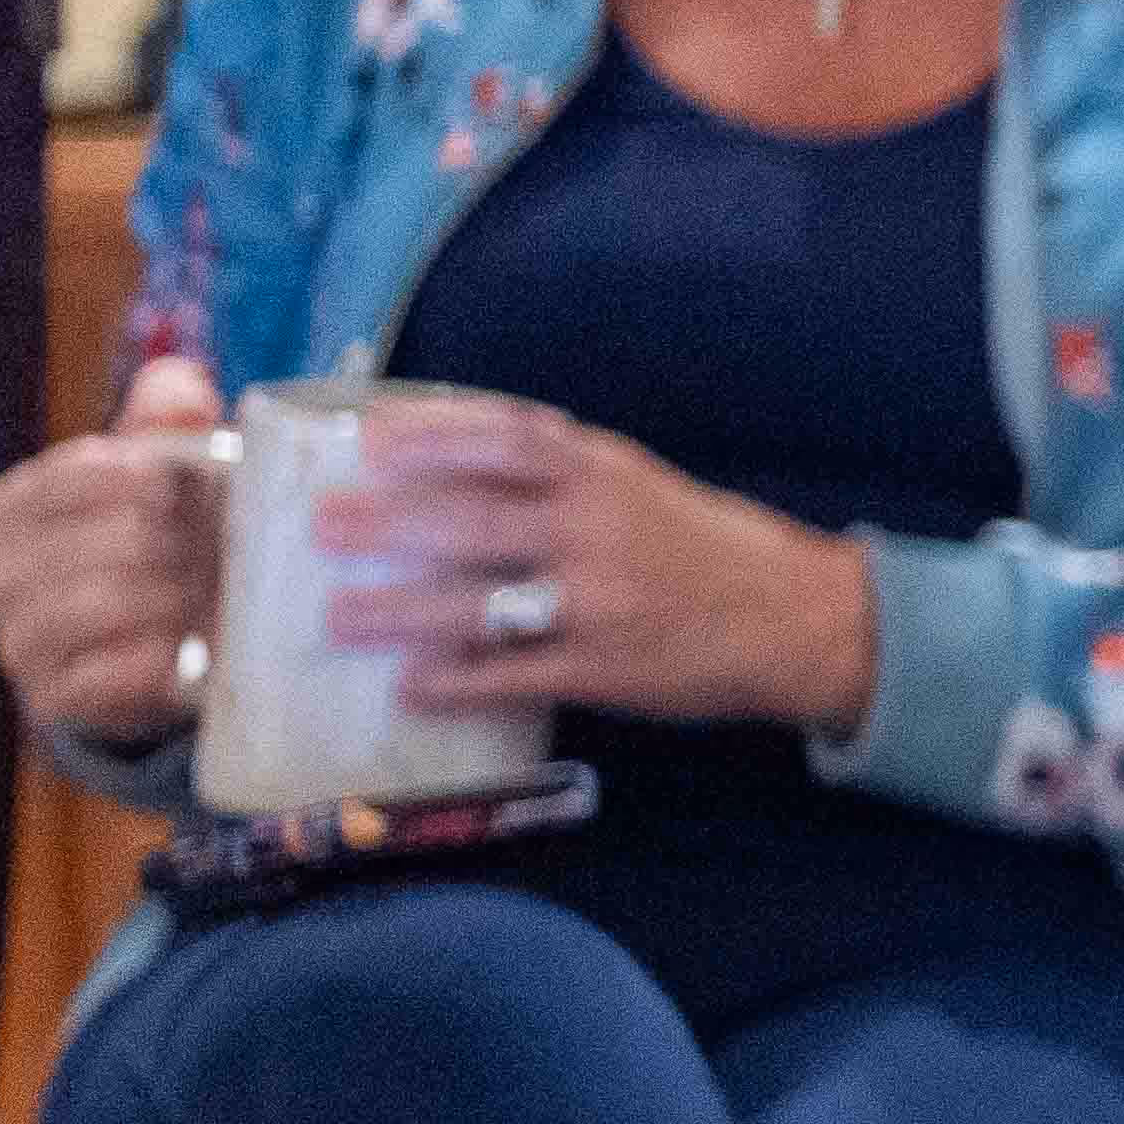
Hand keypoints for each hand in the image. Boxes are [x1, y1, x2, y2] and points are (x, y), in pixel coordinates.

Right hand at [0, 360, 224, 751]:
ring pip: (86, 608)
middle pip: (83, 545)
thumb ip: (167, 422)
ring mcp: (19, 638)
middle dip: (161, 545)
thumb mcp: (164, 477)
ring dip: (162, 598)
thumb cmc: (162, 541)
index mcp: (15, 508)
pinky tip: (184, 649)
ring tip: (205, 593)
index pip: (60, 479)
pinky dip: (148, 662)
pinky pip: (94, 678)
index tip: (179, 486)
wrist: (161, 647)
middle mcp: (1, 574)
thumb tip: (181, 385)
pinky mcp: (50, 697)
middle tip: (212, 549)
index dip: (127, 479)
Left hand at [303, 394, 875, 727]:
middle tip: (322, 527)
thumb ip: (562, 471)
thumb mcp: (643, 484)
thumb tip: (454, 454)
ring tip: (338, 618)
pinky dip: (458, 682)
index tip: (366, 440)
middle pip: (473, 521)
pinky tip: (413, 686)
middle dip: (388, 524)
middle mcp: (598, 532)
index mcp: (607, 475)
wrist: (801, 619)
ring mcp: (600, 603)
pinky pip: (515, 676)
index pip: (505, 441)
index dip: (430, 437)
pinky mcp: (607, 668)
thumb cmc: (710, 546)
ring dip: (400, 612)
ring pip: (480, 604)